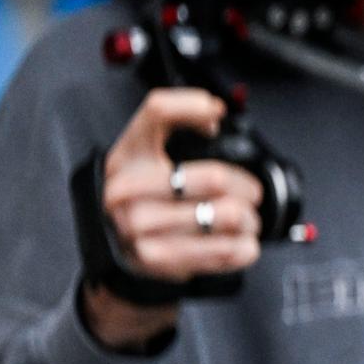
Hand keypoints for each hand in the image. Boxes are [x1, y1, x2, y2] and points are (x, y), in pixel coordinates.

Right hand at [81, 89, 263, 351]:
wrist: (111, 247)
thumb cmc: (140, 193)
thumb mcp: (143, 153)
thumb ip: (173, 125)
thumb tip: (213, 114)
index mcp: (128, 155)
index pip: (158, 111)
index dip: (194, 105)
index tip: (218, 114)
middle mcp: (128, 188)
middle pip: (216, 177)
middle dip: (248, 188)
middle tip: (252, 194)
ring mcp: (139, 225)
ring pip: (227, 215)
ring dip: (250, 220)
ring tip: (247, 221)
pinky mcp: (156, 258)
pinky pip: (223, 250)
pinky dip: (244, 247)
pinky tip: (242, 243)